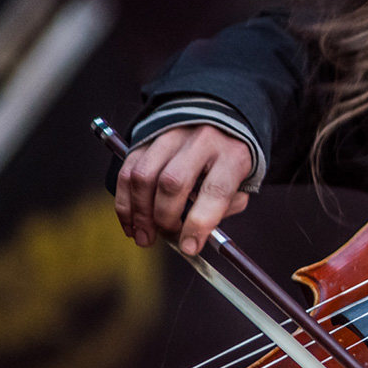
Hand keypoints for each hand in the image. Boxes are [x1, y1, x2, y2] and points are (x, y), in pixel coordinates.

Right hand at [115, 124, 252, 254]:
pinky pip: (128, 171)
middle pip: (173, 183)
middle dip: (164, 218)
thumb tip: (194, 236)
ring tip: (144, 236)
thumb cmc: (229, 161)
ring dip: (139, 213)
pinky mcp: (147, 138)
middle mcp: (201, 141)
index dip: (199, 224)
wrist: (218, 119)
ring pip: (144, 176)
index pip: (215, 191)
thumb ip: (223, 208)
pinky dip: (125, 203)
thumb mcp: (242, 183)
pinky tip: (131, 223)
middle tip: (166, 236)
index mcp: (232, 154)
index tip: (188, 247)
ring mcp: (171, 136)